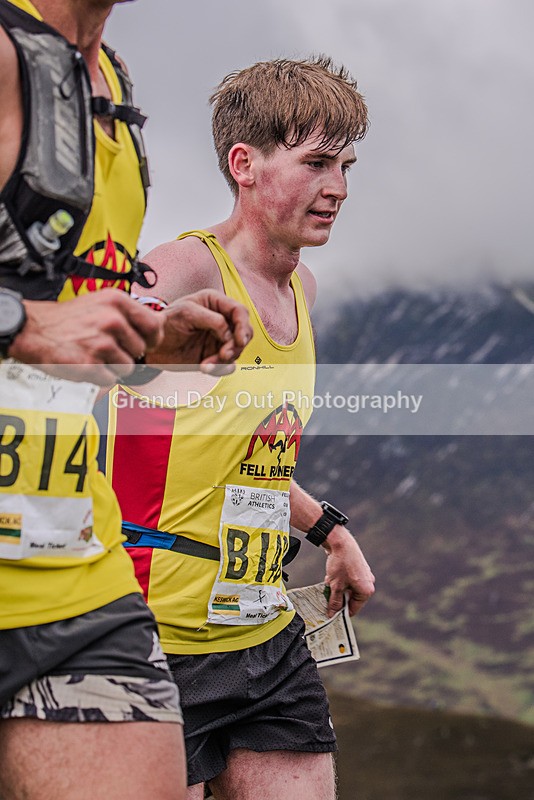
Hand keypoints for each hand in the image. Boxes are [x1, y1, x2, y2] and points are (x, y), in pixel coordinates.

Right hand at [9, 289, 161, 385]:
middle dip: (127, 354)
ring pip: (126, 368)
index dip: (153, 339)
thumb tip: (159, 327)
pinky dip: (98, 377)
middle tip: (105, 348)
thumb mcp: (102, 302)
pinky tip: (85, 363)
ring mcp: (100, 343)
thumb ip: (130, 314)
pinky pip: (109, 380)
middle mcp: (111, 320)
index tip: (146, 343)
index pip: (154, 326)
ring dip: (112, 367)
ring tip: (93, 355)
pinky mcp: (89, 364)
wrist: (34, 329)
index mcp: (117, 301)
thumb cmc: (70, 318)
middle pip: (140, 350)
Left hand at [146, 289, 251, 372]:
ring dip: (225, 360)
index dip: (243, 326)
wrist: (153, 345)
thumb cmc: (167, 322)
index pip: (240, 311)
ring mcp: (220, 340)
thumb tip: (230, 335)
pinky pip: (228, 366)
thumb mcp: (187, 313)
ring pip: (237, 351)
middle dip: (236, 345)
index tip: (239, 340)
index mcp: (216, 303)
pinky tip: (206, 368)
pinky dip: (220, 369)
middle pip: (245, 333)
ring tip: (206, 364)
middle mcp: (222, 320)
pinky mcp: (215, 356)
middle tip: (224, 354)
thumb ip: (213, 320)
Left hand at [323, 525, 374, 616]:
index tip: (331, 613)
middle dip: (338, 596)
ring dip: (338, 587)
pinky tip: (331, 575)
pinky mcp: (358, 567)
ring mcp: (364, 574)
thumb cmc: (341, 564)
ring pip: (348, 588)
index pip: (354, 608)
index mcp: (366, 590)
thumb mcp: (336, 586)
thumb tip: (333, 614)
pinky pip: (348, 579)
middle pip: (351, 597)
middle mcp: (368, 583)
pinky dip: (340, 579)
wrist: (340, 541)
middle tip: (328, 594)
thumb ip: (335, 602)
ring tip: (329, 582)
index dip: (341, 611)